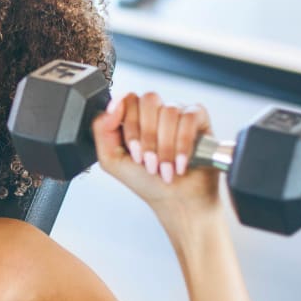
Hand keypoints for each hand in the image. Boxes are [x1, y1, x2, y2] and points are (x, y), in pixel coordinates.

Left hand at [91, 92, 222, 226]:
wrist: (176, 202)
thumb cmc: (146, 182)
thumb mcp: (111, 160)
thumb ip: (102, 129)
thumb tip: (113, 104)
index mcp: (133, 116)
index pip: (127, 99)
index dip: (131, 126)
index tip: (134, 152)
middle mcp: (155, 111)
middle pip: (149, 100)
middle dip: (148, 137)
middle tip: (149, 162)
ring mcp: (177, 113)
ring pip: (169, 111)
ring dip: (165, 146)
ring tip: (165, 168)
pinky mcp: (199, 120)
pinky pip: (190, 117)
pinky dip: (183, 144)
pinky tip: (181, 163)